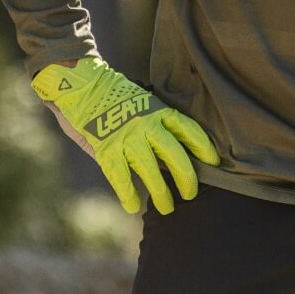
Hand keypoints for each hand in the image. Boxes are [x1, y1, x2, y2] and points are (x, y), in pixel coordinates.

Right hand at [32, 58, 219, 213]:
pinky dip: (128, 193)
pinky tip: (134, 206)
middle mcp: (146, 124)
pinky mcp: (106, 149)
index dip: (203, 146)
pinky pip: (120, 176)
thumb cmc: (115, 96)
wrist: (81, 84)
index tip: (213, 162)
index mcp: (159, 110)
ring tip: (168, 208)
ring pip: (150, 169)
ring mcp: (126, 138)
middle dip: (186, 177)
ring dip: (160, 192)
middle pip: (174, 154)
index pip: (188, 130)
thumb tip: (171, 156)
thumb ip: (157, 126)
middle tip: (190, 194)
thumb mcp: (144, 103)